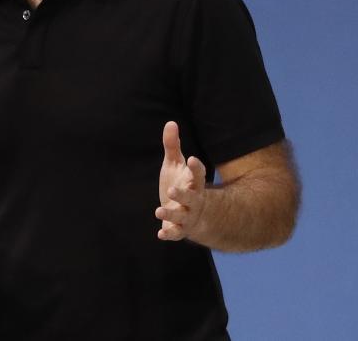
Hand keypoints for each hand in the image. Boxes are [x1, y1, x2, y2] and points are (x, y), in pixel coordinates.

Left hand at [155, 121, 208, 240]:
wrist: (192, 214)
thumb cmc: (182, 184)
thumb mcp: (175, 165)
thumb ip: (173, 146)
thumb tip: (170, 122)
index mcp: (194, 183)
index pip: (199, 175)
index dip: (197, 168)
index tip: (194, 159)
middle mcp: (194, 200)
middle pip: (192, 198)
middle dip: (183, 195)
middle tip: (172, 190)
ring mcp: (188, 216)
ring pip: (182, 217)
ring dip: (171, 214)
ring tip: (158, 210)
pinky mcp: (180, 229)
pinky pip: (176, 233)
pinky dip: (169, 234)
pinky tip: (160, 234)